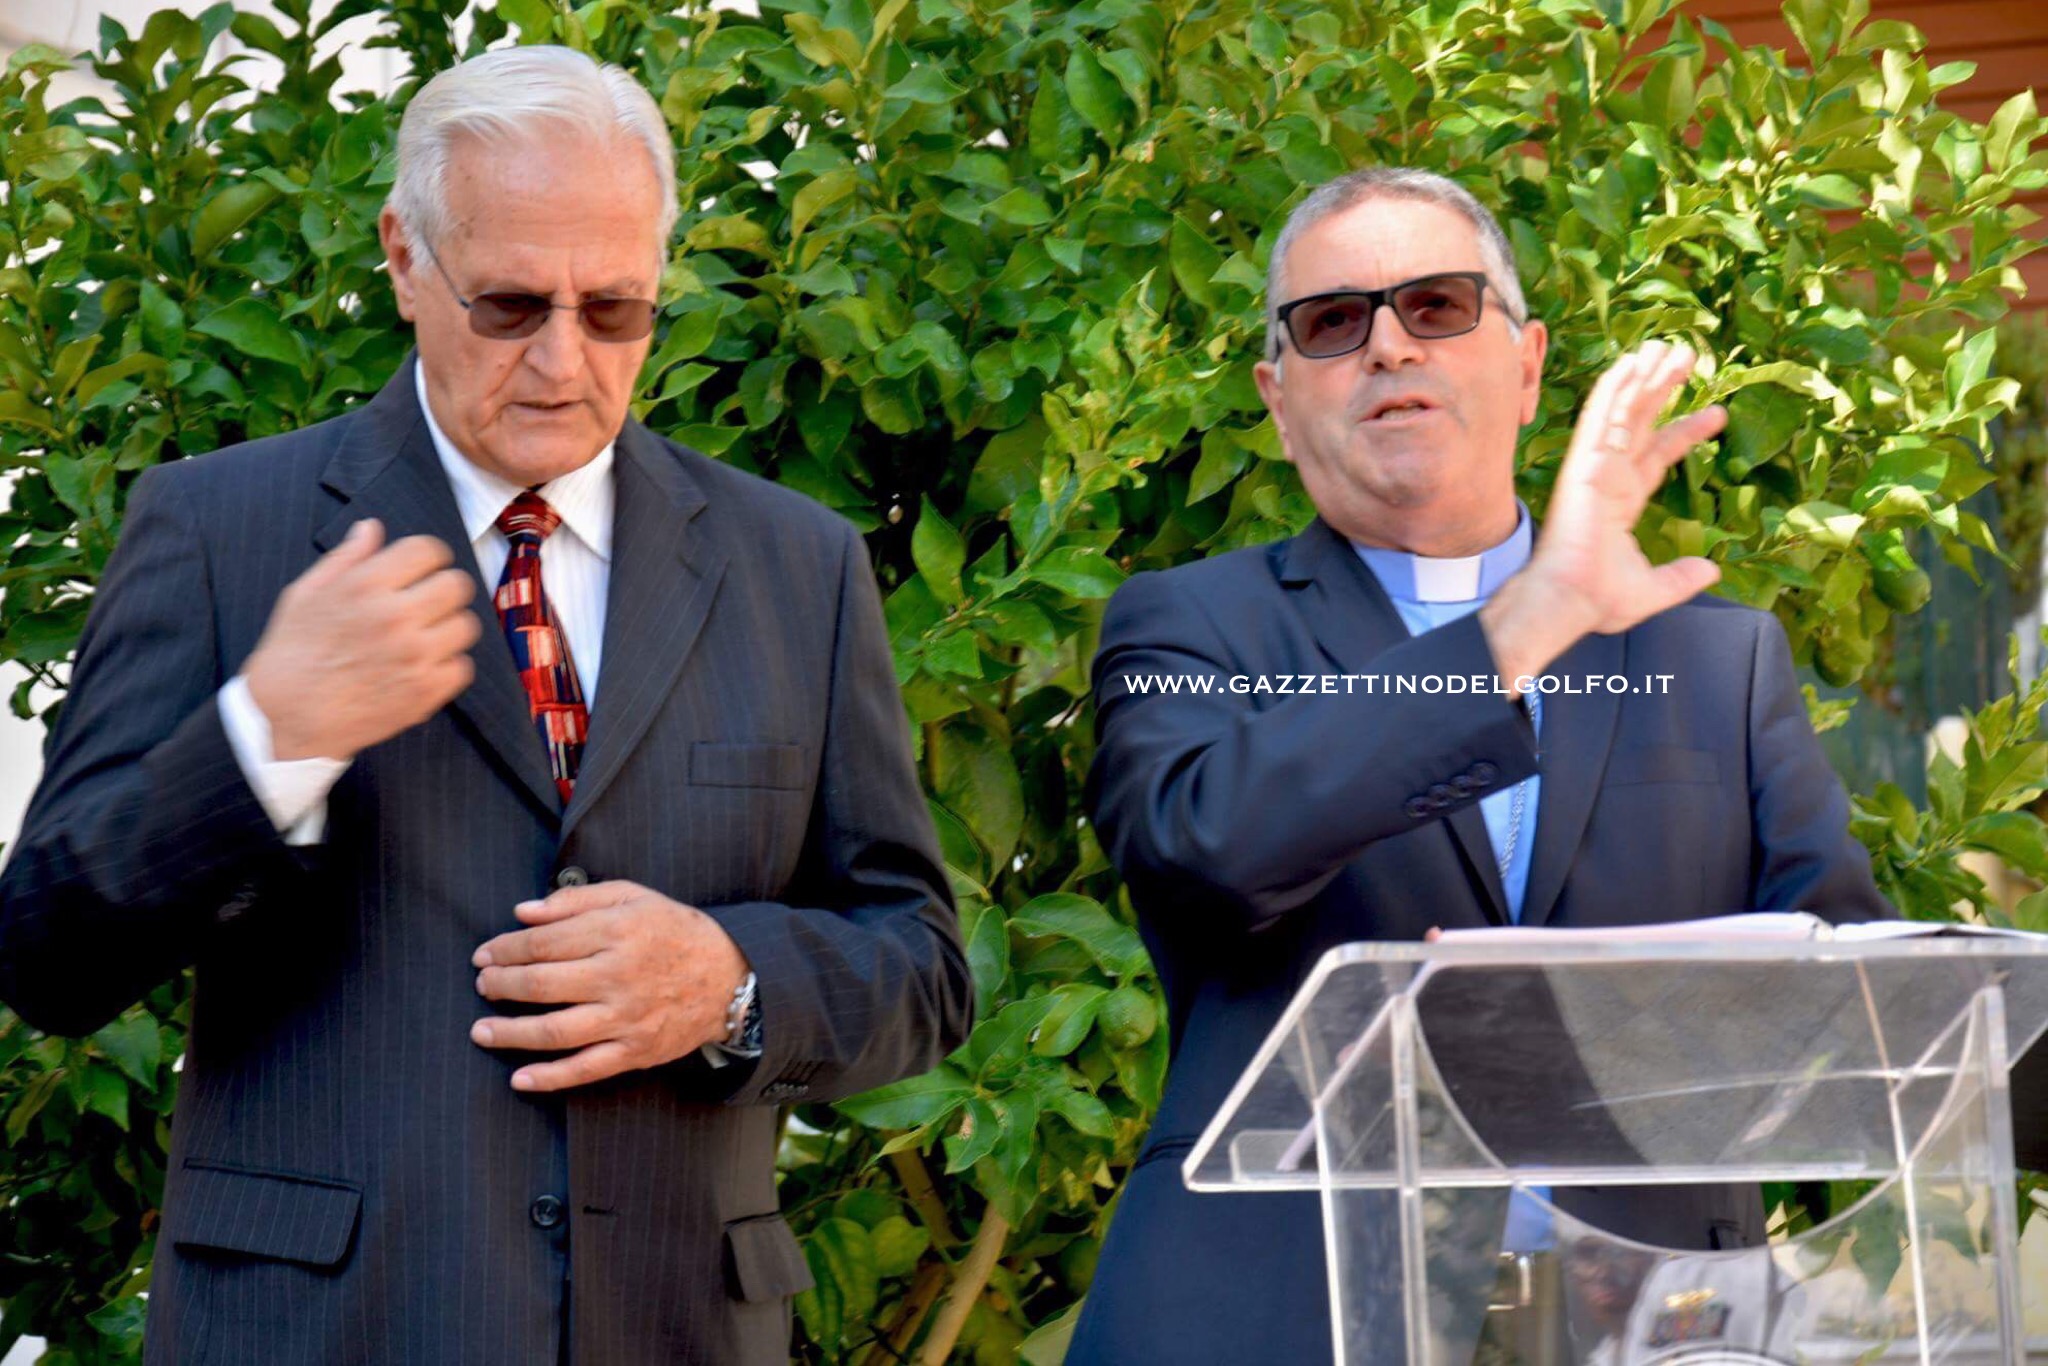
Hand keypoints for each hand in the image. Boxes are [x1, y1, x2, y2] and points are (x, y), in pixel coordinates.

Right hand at [243, 519, 479, 759]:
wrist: (285, 718)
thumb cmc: (292, 653)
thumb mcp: (305, 594)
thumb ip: (346, 558)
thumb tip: (372, 527)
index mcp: (366, 585)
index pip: (429, 550)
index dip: (429, 557)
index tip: (422, 569)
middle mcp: (395, 616)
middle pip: (457, 584)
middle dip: (444, 588)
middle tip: (428, 602)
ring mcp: (415, 656)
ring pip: (466, 625)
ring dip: (449, 628)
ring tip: (425, 636)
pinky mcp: (426, 692)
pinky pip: (463, 666)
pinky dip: (448, 666)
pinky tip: (423, 667)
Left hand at [469, 880, 752, 1090]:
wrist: (730, 977)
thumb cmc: (675, 931)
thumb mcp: (633, 898)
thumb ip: (576, 900)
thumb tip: (522, 913)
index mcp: (617, 931)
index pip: (544, 941)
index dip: (506, 949)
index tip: (485, 954)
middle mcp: (618, 975)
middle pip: (541, 984)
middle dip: (501, 985)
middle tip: (484, 985)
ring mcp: (626, 1017)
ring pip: (554, 1030)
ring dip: (510, 1033)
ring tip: (481, 1030)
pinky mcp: (635, 1051)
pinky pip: (585, 1069)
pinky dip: (549, 1078)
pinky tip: (519, 1079)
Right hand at [1481, 341, 1726, 685]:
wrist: (1568, 599)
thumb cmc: (1596, 599)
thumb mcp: (1652, 590)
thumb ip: (1681, 577)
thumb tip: (1711, 571)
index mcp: (1621, 501)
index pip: (1658, 455)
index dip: (1687, 431)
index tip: (1717, 413)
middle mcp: (1608, 477)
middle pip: (1641, 422)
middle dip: (1664, 389)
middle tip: (1688, 357)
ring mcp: (1594, 468)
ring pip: (1623, 412)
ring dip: (1644, 377)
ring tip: (1668, 348)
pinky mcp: (1583, 465)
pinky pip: (1600, 418)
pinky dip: (1614, 389)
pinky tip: (1632, 362)